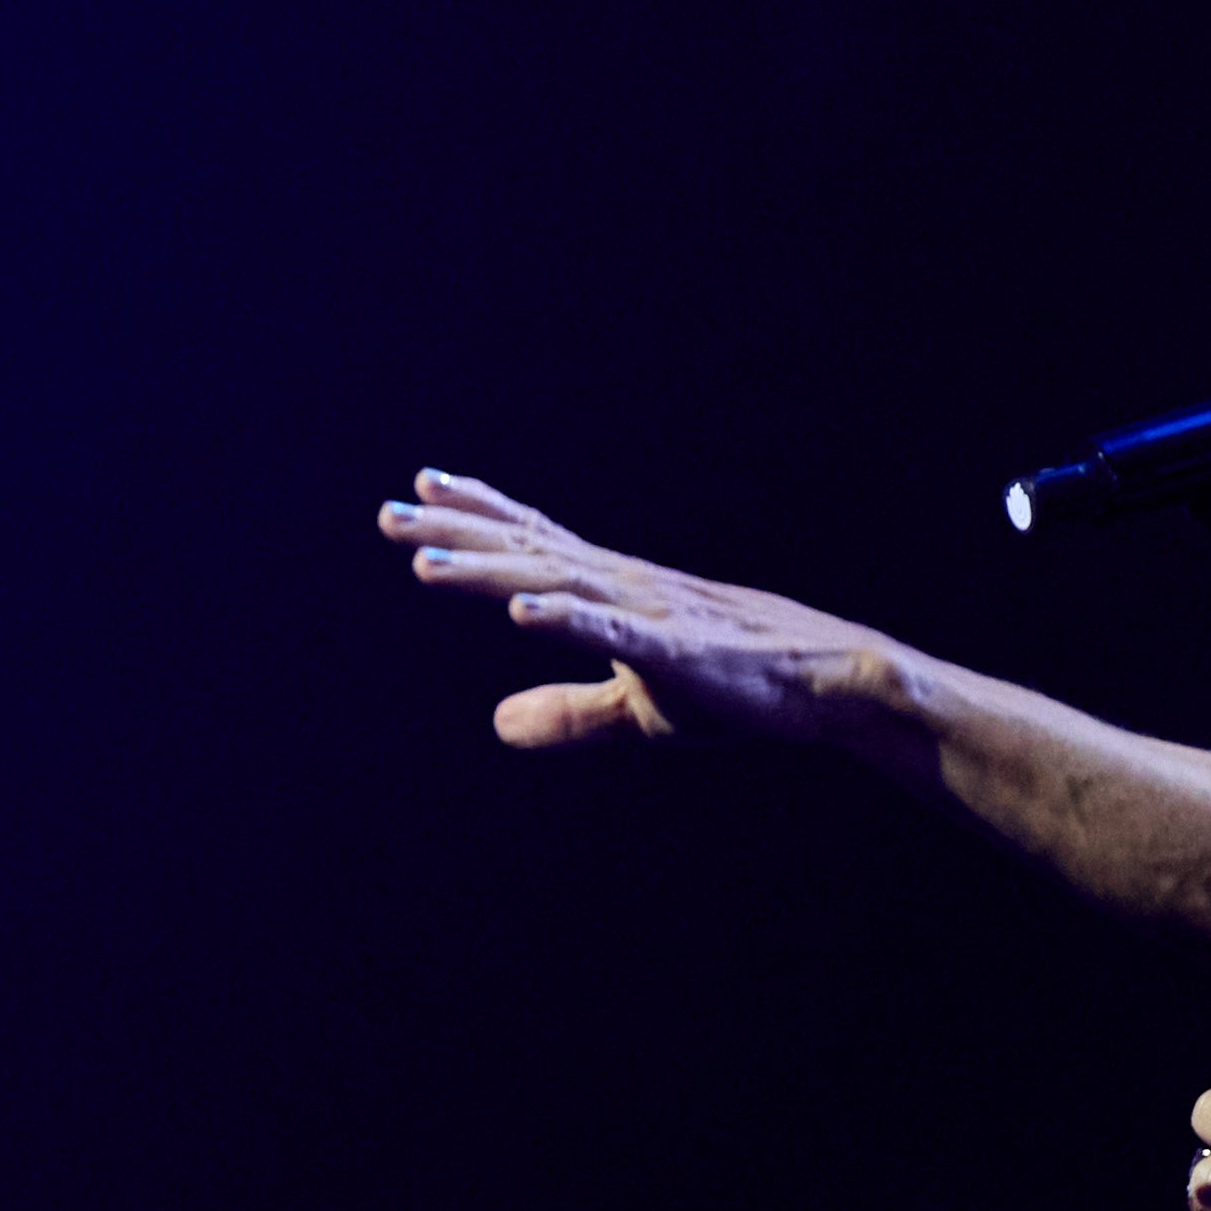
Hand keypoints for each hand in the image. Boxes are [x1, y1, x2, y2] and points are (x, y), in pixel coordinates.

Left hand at [382, 469, 919, 752]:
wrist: (823, 682)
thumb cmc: (735, 685)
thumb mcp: (635, 707)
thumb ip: (565, 712)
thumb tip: (495, 726)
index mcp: (611, 589)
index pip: (533, 538)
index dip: (477, 512)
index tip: (422, 485)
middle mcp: (620, 583)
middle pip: (524, 550)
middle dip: (452, 532)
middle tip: (386, 514)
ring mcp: (645, 610)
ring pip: (551, 582)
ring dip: (486, 572)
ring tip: (423, 564)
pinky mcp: (673, 648)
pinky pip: (609, 630)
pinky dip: (563, 617)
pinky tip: (521, 611)